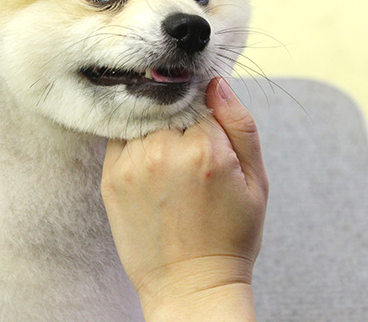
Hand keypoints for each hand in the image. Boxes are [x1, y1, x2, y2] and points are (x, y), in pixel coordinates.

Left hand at [101, 77, 268, 320]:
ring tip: (169, 164)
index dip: (207, 115)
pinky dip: (132, 142)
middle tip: (188, 151)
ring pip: (142, 120)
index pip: (201, 102)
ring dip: (154, 130)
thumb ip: (240, 124)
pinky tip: (149, 165)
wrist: (190, 286)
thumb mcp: (257, 181)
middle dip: (180, 121)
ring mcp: (132, 164)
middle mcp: (163, 152)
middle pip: (169, 108)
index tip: (208, 133)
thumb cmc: (230, 236)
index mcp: (205, 150)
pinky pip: (118, 138)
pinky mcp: (110, 178)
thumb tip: (215, 82)